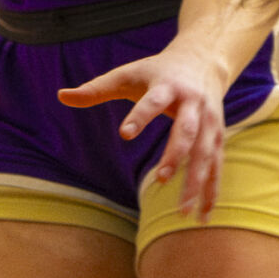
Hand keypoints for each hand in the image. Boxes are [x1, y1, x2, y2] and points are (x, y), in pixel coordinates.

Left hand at [57, 44, 229, 218]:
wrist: (204, 61)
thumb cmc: (158, 72)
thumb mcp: (128, 75)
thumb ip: (96, 89)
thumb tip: (60, 96)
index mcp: (168, 87)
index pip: (153, 102)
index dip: (140, 116)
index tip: (124, 133)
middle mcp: (194, 105)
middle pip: (187, 131)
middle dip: (177, 155)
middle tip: (161, 179)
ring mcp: (211, 122)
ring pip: (205, 154)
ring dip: (196, 182)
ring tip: (182, 211)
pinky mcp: (218, 137)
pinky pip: (216, 167)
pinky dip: (211, 191)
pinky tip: (202, 216)